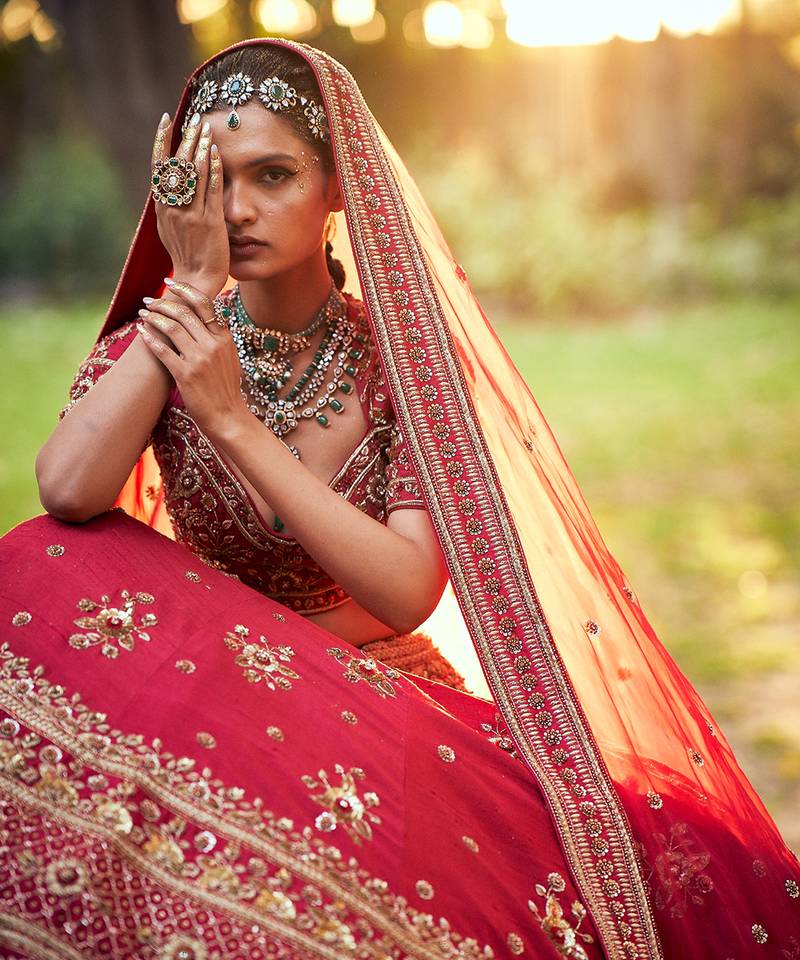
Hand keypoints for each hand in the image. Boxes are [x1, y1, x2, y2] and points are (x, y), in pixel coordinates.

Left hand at [137, 278, 248, 437]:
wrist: (229, 416)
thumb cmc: (227, 389)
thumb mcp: (230, 358)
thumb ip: (219, 337)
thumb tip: (210, 318)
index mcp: (224, 338)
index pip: (204, 304)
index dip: (185, 290)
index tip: (170, 283)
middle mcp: (213, 345)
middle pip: (184, 313)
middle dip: (163, 303)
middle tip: (148, 301)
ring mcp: (199, 360)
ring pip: (172, 328)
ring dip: (154, 317)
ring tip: (142, 313)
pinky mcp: (185, 375)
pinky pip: (163, 351)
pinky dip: (150, 338)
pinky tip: (141, 332)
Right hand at [151, 111, 228, 298]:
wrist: (196, 280)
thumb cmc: (186, 255)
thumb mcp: (170, 229)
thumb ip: (170, 206)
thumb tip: (168, 186)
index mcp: (162, 208)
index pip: (159, 166)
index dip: (162, 140)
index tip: (167, 120)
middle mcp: (174, 208)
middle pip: (177, 165)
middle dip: (186, 138)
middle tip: (195, 118)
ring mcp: (191, 214)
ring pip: (193, 173)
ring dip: (201, 147)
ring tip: (207, 128)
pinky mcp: (209, 222)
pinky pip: (211, 190)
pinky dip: (213, 169)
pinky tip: (216, 154)